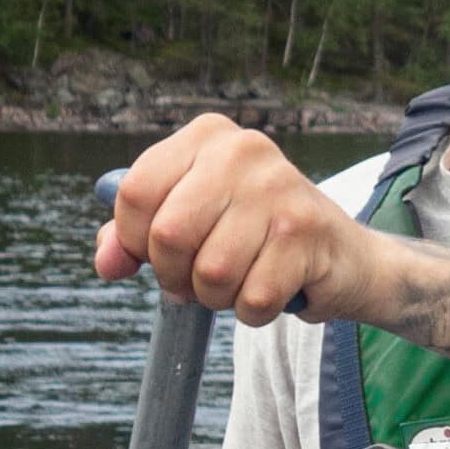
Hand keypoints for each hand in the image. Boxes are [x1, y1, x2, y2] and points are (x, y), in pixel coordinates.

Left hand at [93, 114, 362, 325]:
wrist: (341, 255)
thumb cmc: (252, 236)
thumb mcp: (190, 221)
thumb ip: (135, 238)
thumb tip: (108, 263)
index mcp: (207, 137)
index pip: (134, 193)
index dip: (133, 240)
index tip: (155, 253)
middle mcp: (243, 151)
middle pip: (168, 236)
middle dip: (175, 276)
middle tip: (197, 278)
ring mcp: (279, 189)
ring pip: (210, 273)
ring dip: (217, 298)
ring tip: (239, 281)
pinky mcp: (306, 232)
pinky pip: (251, 298)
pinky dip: (253, 311)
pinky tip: (272, 288)